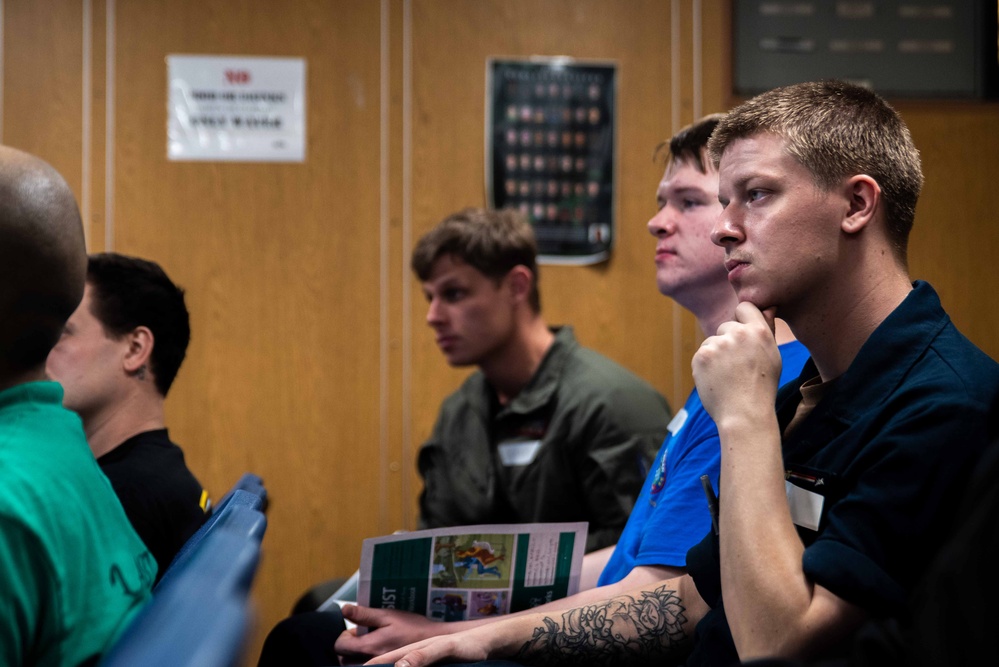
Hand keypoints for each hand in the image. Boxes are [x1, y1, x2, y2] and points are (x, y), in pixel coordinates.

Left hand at [334, 605, 449, 658]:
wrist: (433, 640)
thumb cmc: (411, 626)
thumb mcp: (388, 615)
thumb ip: (364, 614)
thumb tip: (344, 609)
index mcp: (369, 646)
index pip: (340, 646)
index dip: (344, 635)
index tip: (356, 628)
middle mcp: (370, 660)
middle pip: (344, 658)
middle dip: (349, 645)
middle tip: (364, 634)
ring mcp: (379, 666)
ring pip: (353, 664)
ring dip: (356, 653)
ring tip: (370, 641)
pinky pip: (366, 666)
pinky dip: (365, 659)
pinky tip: (378, 648)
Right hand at [365, 627, 492, 666]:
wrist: (486, 642)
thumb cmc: (469, 644)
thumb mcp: (447, 649)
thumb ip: (424, 655)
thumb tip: (398, 666)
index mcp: (412, 650)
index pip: (381, 662)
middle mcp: (413, 655)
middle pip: (385, 665)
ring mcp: (420, 661)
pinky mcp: (430, 666)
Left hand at [692, 302, 781, 427]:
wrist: (744, 414)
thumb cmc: (762, 387)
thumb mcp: (772, 356)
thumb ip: (767, 329)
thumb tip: (768, 307)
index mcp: (758, 331)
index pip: (745, 306)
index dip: (742, 318)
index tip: (742, 333)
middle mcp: (738, 334)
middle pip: (725, 326)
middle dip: (728, 341)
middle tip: (736, 366)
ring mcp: (718, 344)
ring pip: (712, 341)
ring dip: (716, 354)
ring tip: (727, 376)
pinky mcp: (702, 355)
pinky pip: (701, 354)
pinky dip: (705, 366)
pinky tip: (716, 380)